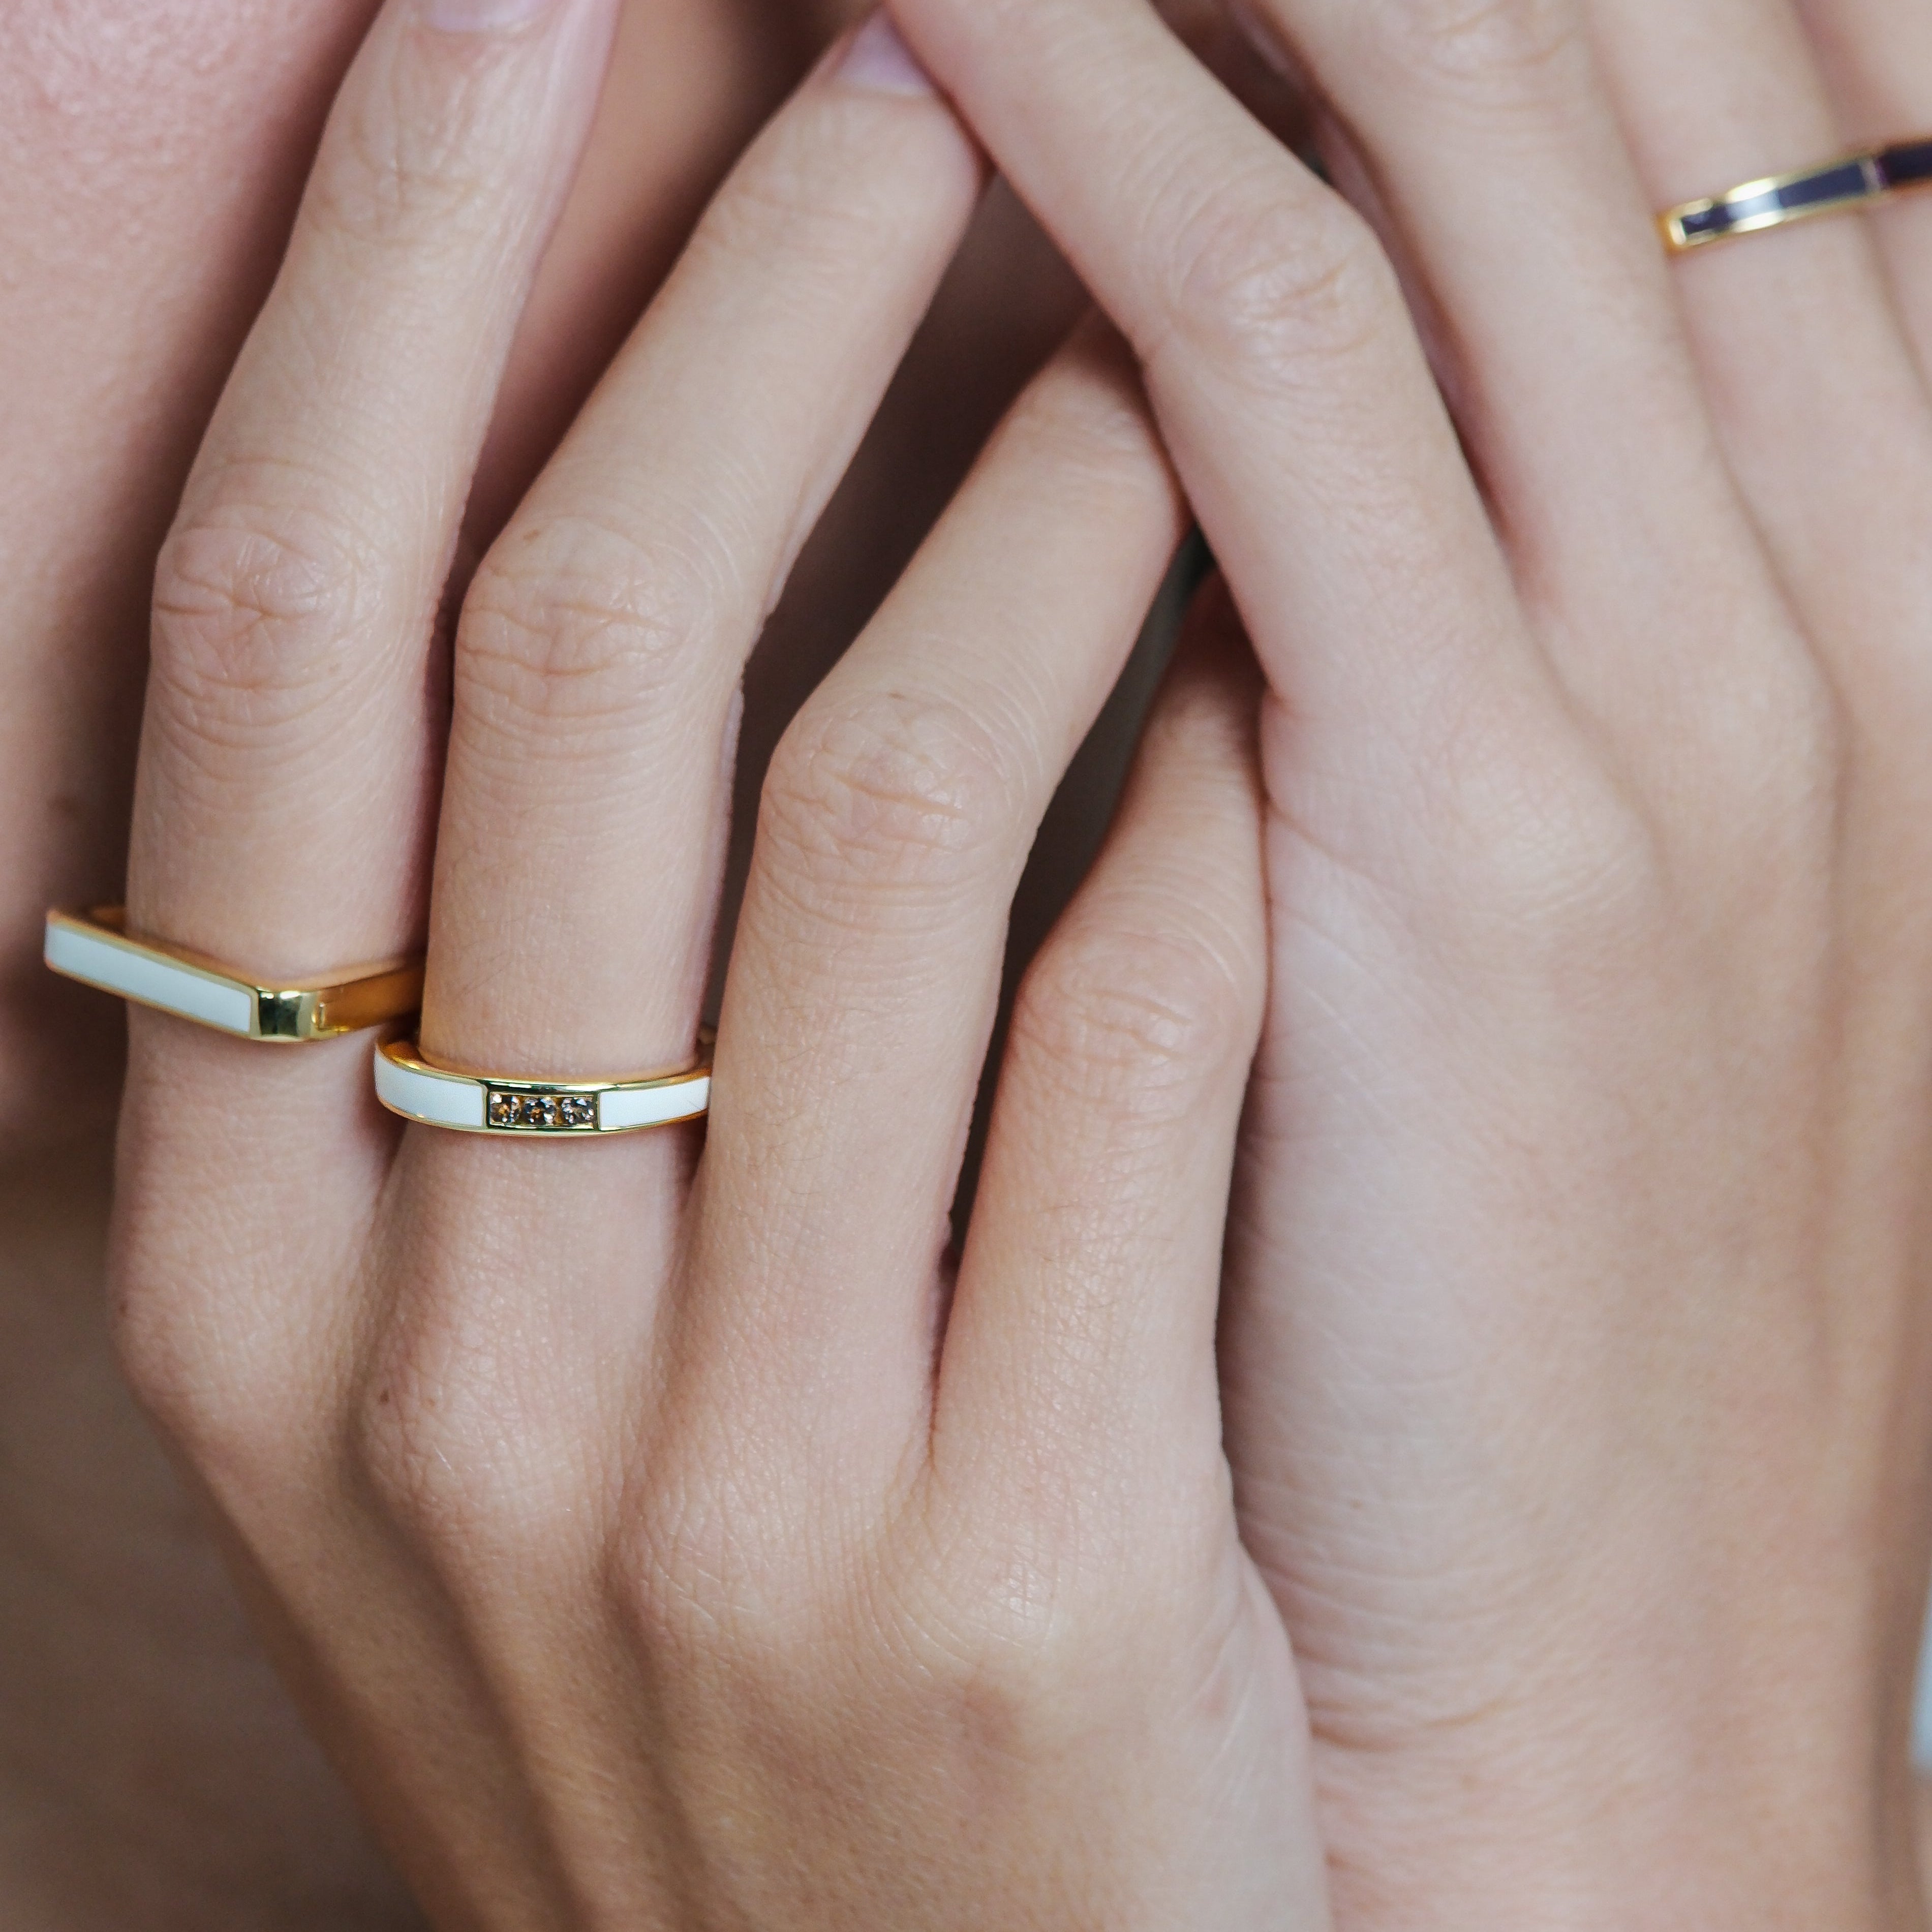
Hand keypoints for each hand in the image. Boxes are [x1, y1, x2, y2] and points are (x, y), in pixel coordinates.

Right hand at [109, 6, 1327, 1923]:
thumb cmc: (706, 1651)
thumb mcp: (493, 1374)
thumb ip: (483, 1032)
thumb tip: (595, 558)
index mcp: (250, 1275)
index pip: (277, 647)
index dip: (386, 280)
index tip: (512, 13)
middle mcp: (441, 1353)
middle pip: (571, 662)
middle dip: (733, 297)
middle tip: (909, 59)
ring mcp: (727, 1475)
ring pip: (884, 810)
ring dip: (1042, 507)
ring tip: (1164, 320)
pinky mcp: (1016, 1560)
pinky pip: (1131, 1042)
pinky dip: (1215, 803)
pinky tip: (1287, 657)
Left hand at [891, 0, 1931, 1921]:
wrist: (1601, 1627)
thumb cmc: (1533, 1270)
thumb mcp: (1553, 882)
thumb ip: (1453, 597)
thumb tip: (1229, 339)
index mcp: (1848, 556)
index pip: (1713, 67)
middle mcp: (1814, 564)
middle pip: (1590, 26)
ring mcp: (1680, 686)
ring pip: (1446, 128)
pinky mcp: (1495, 837)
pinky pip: (1274, 380)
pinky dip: (1112, 158)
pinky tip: (926, 39)